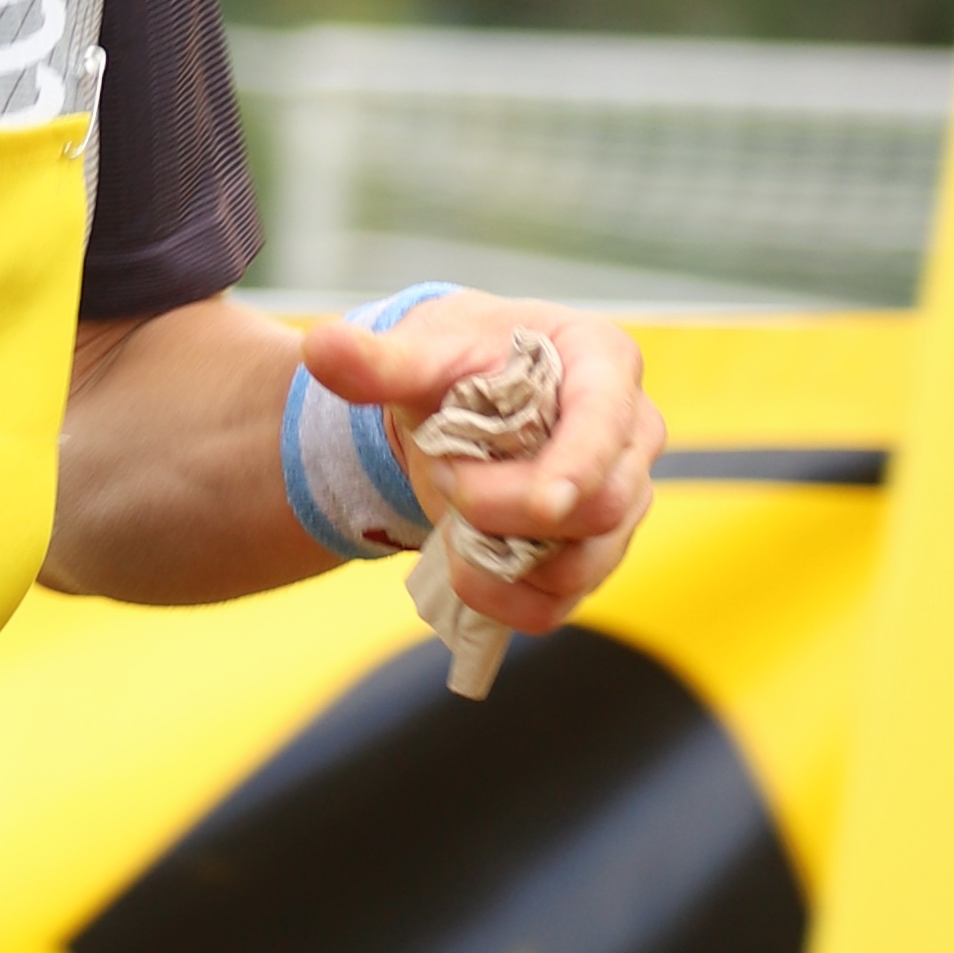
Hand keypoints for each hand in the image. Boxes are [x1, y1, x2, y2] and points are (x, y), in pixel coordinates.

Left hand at [294, 294, 662, 640]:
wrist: (462, 404)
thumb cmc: (459, 361)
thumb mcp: (420, 350)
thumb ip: (377, 358)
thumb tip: (320, 347)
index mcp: (603, 362)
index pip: (608, 422)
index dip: (575, 468)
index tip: (530, 504)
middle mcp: (633, 433)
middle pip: (602, 505)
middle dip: (510, 511)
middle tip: (444, 481)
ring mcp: (621, 499)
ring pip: (585, 564)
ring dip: (507, 562)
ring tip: (450, 527)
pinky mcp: (594, 554)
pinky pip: (561, 605)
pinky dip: (505, 603)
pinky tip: (464, 574)